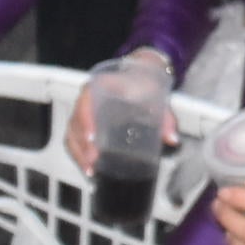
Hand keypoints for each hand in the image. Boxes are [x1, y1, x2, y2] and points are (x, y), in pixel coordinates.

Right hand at [65, 51, 180, 169]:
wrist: (142, 74)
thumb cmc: (145, 83)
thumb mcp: (156, 96)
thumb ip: (165, 117)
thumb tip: (171, 139)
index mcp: (100, 85)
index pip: (86, 101)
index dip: (85, 119)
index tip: (92, 138)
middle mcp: (88, 98)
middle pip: (75, 121)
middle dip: (82, 144)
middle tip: (93, 161)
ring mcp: (84, 111)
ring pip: (72, 132)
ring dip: (78, 152)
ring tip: (90, 169)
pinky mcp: (86, 122)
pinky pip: (75, 137)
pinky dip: (79, 153)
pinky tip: (89, 167)